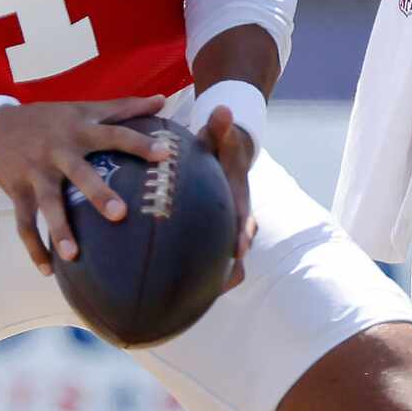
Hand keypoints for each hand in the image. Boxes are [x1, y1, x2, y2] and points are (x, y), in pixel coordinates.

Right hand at [0, 97, 167, 275]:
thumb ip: (124, 107)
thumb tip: (164, 100)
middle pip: (79, 173)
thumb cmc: (50, 120)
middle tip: (121, 214)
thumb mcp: (83, 108)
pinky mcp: (18, 193)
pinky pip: (25, 224)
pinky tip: (48, 271)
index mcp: (78, 130)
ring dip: (59, 230)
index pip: (114, 134)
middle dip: (97, 193)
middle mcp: (57, 152)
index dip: (139, 143)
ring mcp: (35, 174)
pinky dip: (34, 248)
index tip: (165, 154)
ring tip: (74, 256)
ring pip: (47, 204)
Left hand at [196, 104, 261, 290]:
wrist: (228, 158)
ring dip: (212, 280)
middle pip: (238, 250)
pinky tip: (166, 289)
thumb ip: (220, 127)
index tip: (238, 251)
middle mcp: (235, 221)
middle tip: (222, 287)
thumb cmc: (220, 147)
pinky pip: (200, 259)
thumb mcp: (219, 136)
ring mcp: (222, 232)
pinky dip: (191, 275)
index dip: (242, 237)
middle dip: (232, 269)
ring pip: (221, 262)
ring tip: (194, 301)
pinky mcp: (207, 238)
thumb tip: (222, 109)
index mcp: (240, 201)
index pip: (245, 221)